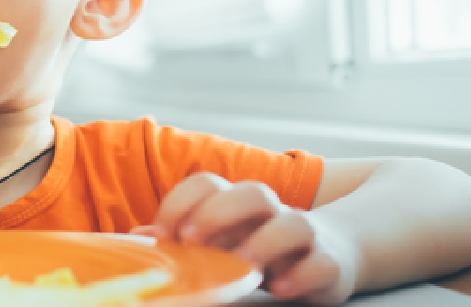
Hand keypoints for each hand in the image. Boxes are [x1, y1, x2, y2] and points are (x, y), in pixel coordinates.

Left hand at [132, 173, 359, 304]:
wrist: (332, 250)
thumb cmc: (260, 243)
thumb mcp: (221, 240)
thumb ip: (183, 236)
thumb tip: (137, 235)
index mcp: (237, 203)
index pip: (207, 184)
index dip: (181, 202)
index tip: (164, 233)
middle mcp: (271, 212)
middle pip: (252, 192)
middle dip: (219, 212)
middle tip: (192, 240)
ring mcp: (303, 235)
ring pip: (293, 223)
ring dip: (264, 242)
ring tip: (241, 265)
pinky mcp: (329, 264)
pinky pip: (321, 262)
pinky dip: (301, 274)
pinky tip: (279, 287)